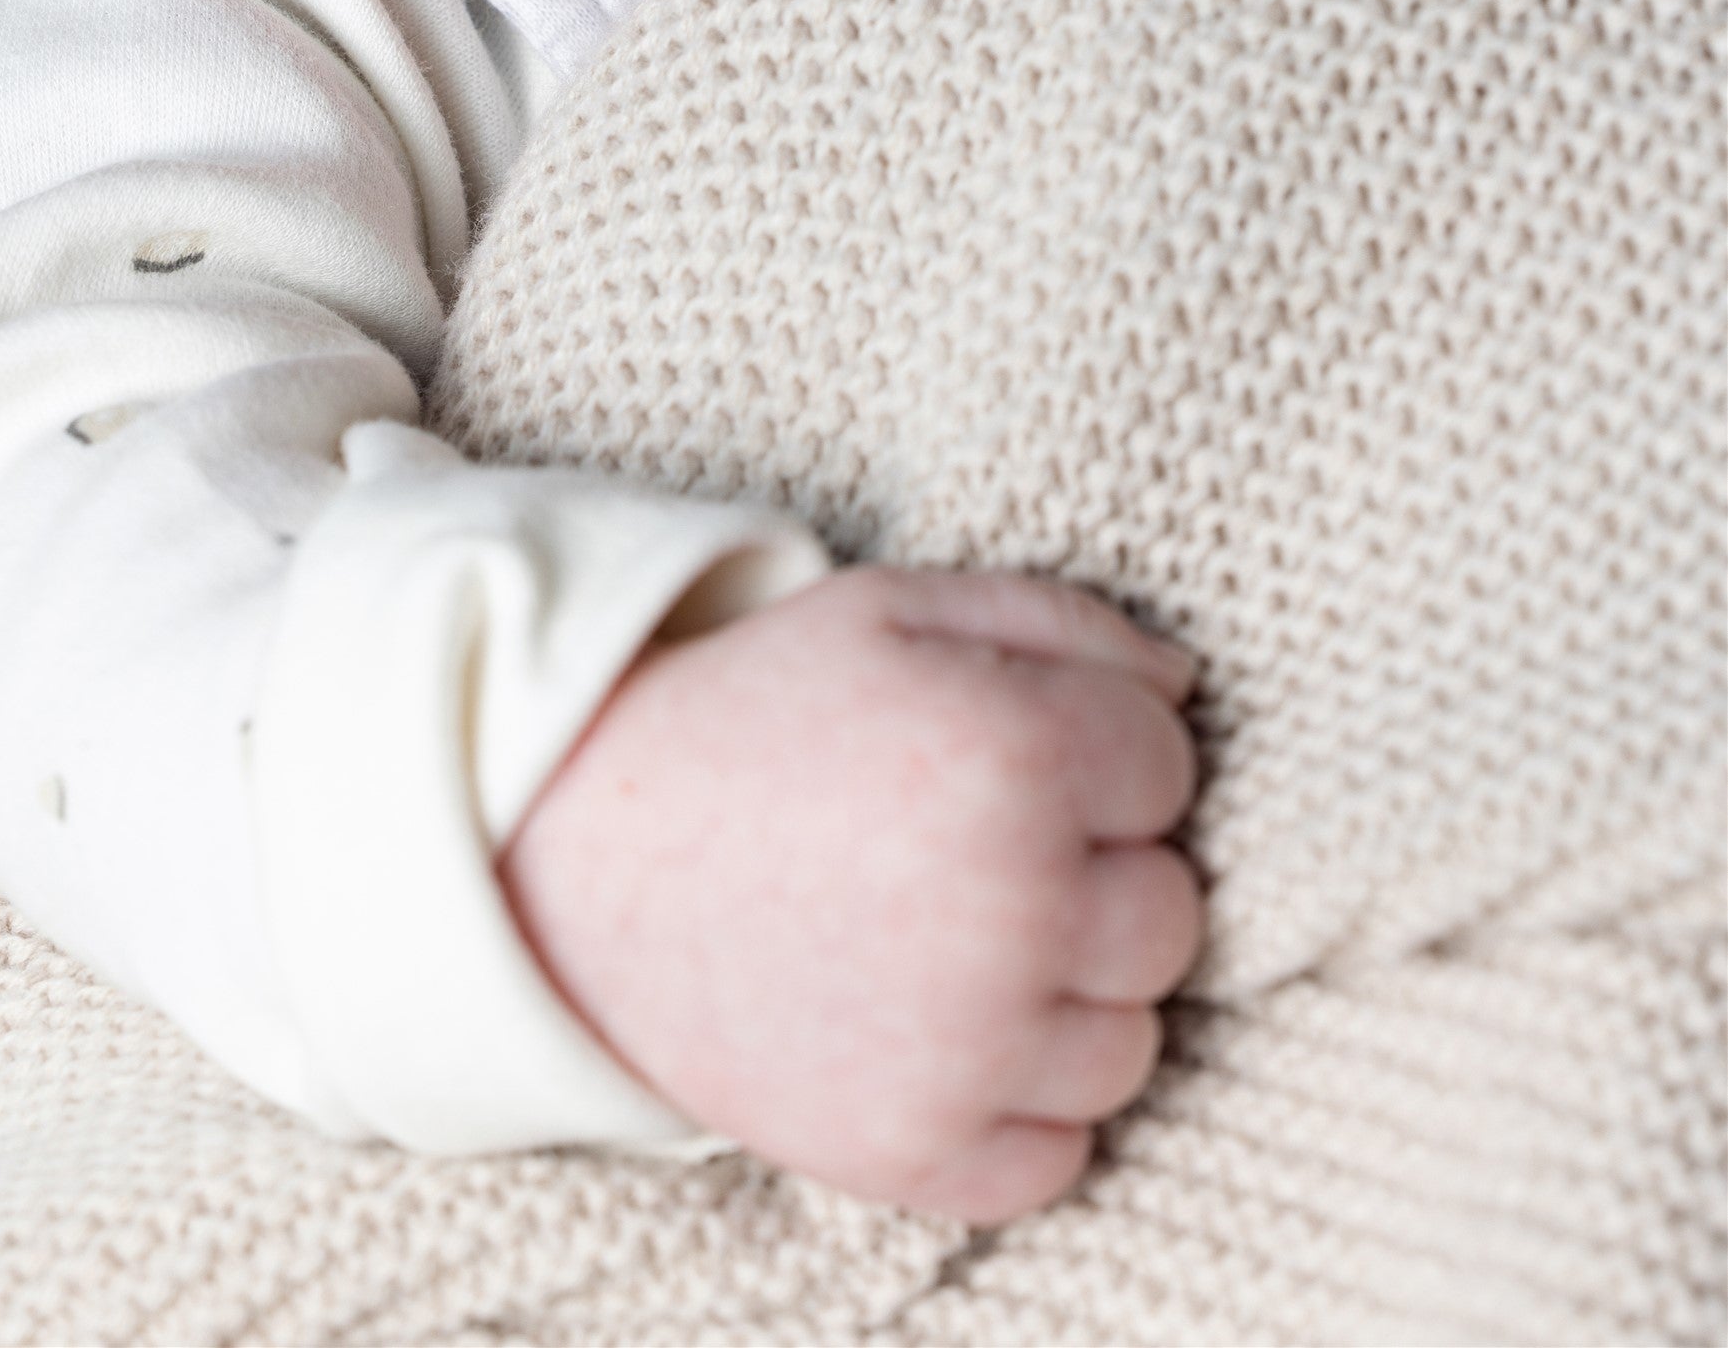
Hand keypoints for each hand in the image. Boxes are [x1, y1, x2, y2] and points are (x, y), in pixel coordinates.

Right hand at [499, 566, 1199, 1219]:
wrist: (580, 854)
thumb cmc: (754, 716)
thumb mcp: (893, 609)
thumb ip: (1063, 623)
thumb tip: (1187, 689)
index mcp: (1014, 755)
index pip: (1169, 767)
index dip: (1095, 750)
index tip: (1008, 750)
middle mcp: (1010, 911)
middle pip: (1172, 916)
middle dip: (1098, 875)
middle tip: (983, 847)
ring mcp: (965, 1051)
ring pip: (1130, 1046)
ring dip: (1068, 997)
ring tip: (956, 939)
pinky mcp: (915, 1156)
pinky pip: (1060, 1157)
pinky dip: (1018, 1108)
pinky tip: (941, 1032)